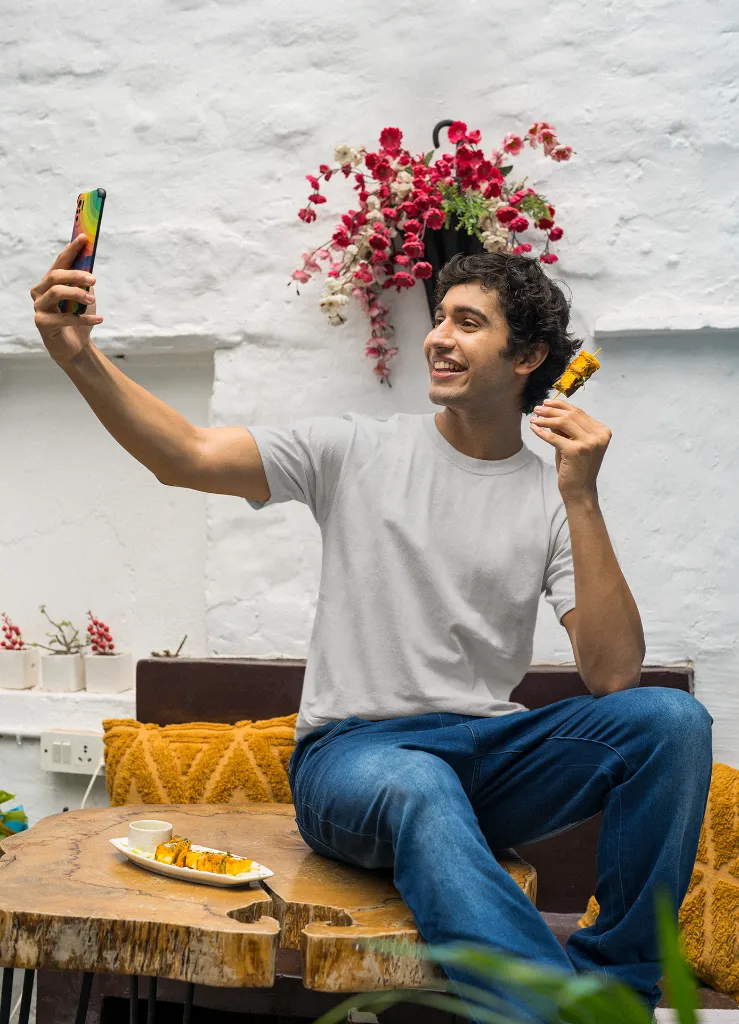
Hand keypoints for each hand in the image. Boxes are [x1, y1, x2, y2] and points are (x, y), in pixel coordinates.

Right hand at [31, 234, 103, 365]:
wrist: (75, 346)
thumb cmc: (78, 318)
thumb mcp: (84, 297)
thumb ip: (84, 282)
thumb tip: (90, 265)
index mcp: (49, 282)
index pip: (59, 262)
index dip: (71, 250)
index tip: (84, 238)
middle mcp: (40, 292)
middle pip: (55, 276)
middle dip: (75, 274)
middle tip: (93, 278)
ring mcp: (39, 307)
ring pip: (56, 292)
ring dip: (77, 293)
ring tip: (92, 299)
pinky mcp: (42, 323)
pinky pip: (64, 317)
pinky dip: (84, 318)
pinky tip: (99, 319)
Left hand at [529, 398, 610, 502]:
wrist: (580, 490)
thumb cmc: (577, 467)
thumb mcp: (574, 443)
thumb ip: (567, 429)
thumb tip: (550, 411)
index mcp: (603, 432)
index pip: (579, 413)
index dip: (561, 406)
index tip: (546, 403)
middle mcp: (599, 436)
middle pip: (571, 415)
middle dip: (551, 410)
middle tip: (537, 409)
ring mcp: (589, 443)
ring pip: (563, 422)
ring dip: (545, 418)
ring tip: (534, 418)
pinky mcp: (575, 451)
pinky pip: (554, 437)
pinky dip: (541, 431)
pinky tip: (533, 428)